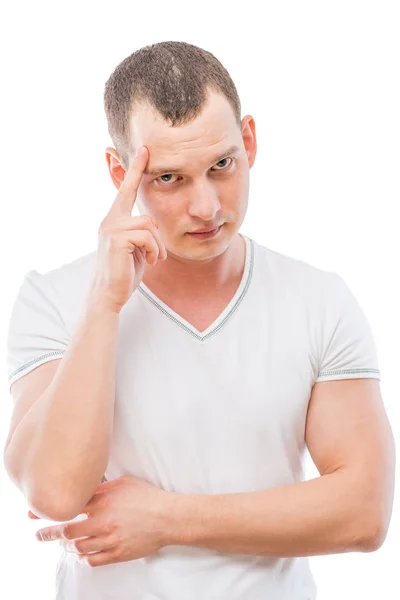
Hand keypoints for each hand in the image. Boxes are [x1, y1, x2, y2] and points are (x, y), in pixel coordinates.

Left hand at [34, 475, 174, 566]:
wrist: (168, 517)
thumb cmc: (148, 497)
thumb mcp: (124, 483)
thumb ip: (102, 487)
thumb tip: (86, 488)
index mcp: (104, 502)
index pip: (70, 507)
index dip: (50, 511)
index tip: (35, 514)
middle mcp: (103, 522)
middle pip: (68, 531)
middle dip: (49, 533)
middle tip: (40, 535)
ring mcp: (110, 540)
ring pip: (78, 548)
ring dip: (67, 546)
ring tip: (63, 543)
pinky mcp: (118, 554)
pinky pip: (93, 561)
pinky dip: (83, 558)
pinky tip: (81, 554)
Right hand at [89, 145, 167, 313]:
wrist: (109, 294)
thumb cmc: (124, 273)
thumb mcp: (135, 248)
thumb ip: (141, 232)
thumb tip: (152, 225)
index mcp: (115, 219)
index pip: (126, 190)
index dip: (135, 169)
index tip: (145, 149)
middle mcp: (110, 220)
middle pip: (147, 215)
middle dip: (156, 241)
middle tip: (156, 258)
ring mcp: (111, 228)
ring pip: (150, 226)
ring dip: (157, 248)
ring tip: (151, 262)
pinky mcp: (116, 238)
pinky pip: (148, 236)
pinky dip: (153, 251)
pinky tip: (149, 263)